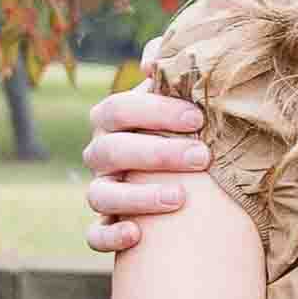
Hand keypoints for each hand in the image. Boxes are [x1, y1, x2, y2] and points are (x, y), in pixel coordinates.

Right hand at [84, 73, 208, 259]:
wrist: (189, 181)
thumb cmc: (184, 128)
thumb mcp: (180, 95)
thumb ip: (170, 69)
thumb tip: (153, 62)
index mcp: (113, 121)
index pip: (118, 109)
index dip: (154, 112)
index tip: (198, 119)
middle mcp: (101, 155)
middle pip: (110, 150)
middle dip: (156, 153)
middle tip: (202, 158)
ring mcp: (102, 192)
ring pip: (99, 195)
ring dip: (136, 196)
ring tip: (179, 198)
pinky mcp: (106, 227)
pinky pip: (95, 236)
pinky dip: (110, 236)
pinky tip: (137, 235)